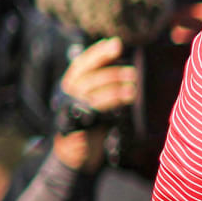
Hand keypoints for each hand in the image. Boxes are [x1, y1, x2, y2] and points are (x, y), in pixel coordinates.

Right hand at [53, 37, 135, 171]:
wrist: (75, 157)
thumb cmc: (89, 127)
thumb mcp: (94, 104)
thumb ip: (104, 87)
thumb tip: (126, 68)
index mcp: (70, 86)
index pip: (81, 63)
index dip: (97, 52)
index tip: (115, 43)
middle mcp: (67, 94)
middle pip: (86, 74)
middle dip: (110, 69)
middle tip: (132, 71)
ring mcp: (70, 109)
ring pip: (92, 89)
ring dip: (115, 85)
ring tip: (134, 86)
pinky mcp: (77, 124)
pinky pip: (96, 108)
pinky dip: (113, 100)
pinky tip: (128, 98)